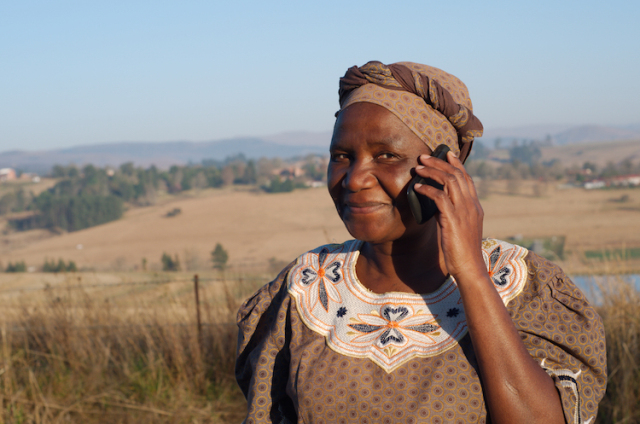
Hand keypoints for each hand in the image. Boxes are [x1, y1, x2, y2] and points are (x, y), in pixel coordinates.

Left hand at [413, 151, 485, 279]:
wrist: (469, 268)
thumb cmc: (462, 252)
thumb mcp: (460, 229)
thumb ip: (453, 215)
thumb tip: (439, 206)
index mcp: (475, 207)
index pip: (467, 179)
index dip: (457, 164)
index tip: (447, 154)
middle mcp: (471, 205)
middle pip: (456, 175)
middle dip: (439, 162)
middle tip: (424, 157)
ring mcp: (463, 212)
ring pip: (449, 181)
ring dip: (431, 172)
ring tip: (418, 168)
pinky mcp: (452, 220)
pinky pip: (439, 197)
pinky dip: (427, 189)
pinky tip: (418, 188)